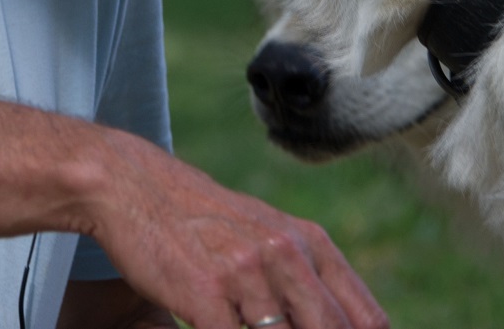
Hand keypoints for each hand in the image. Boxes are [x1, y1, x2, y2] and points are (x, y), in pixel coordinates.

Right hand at [83, 129, 387, 328]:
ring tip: (244, 324)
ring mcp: (247, 273)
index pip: (367, 320)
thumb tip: (353, 326)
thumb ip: (309, 280)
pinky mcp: (207, 292)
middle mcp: (286, 255)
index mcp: (310, 244)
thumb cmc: (206, 224)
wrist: (136, 188)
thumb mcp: (270, 236)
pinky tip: (218, 328)